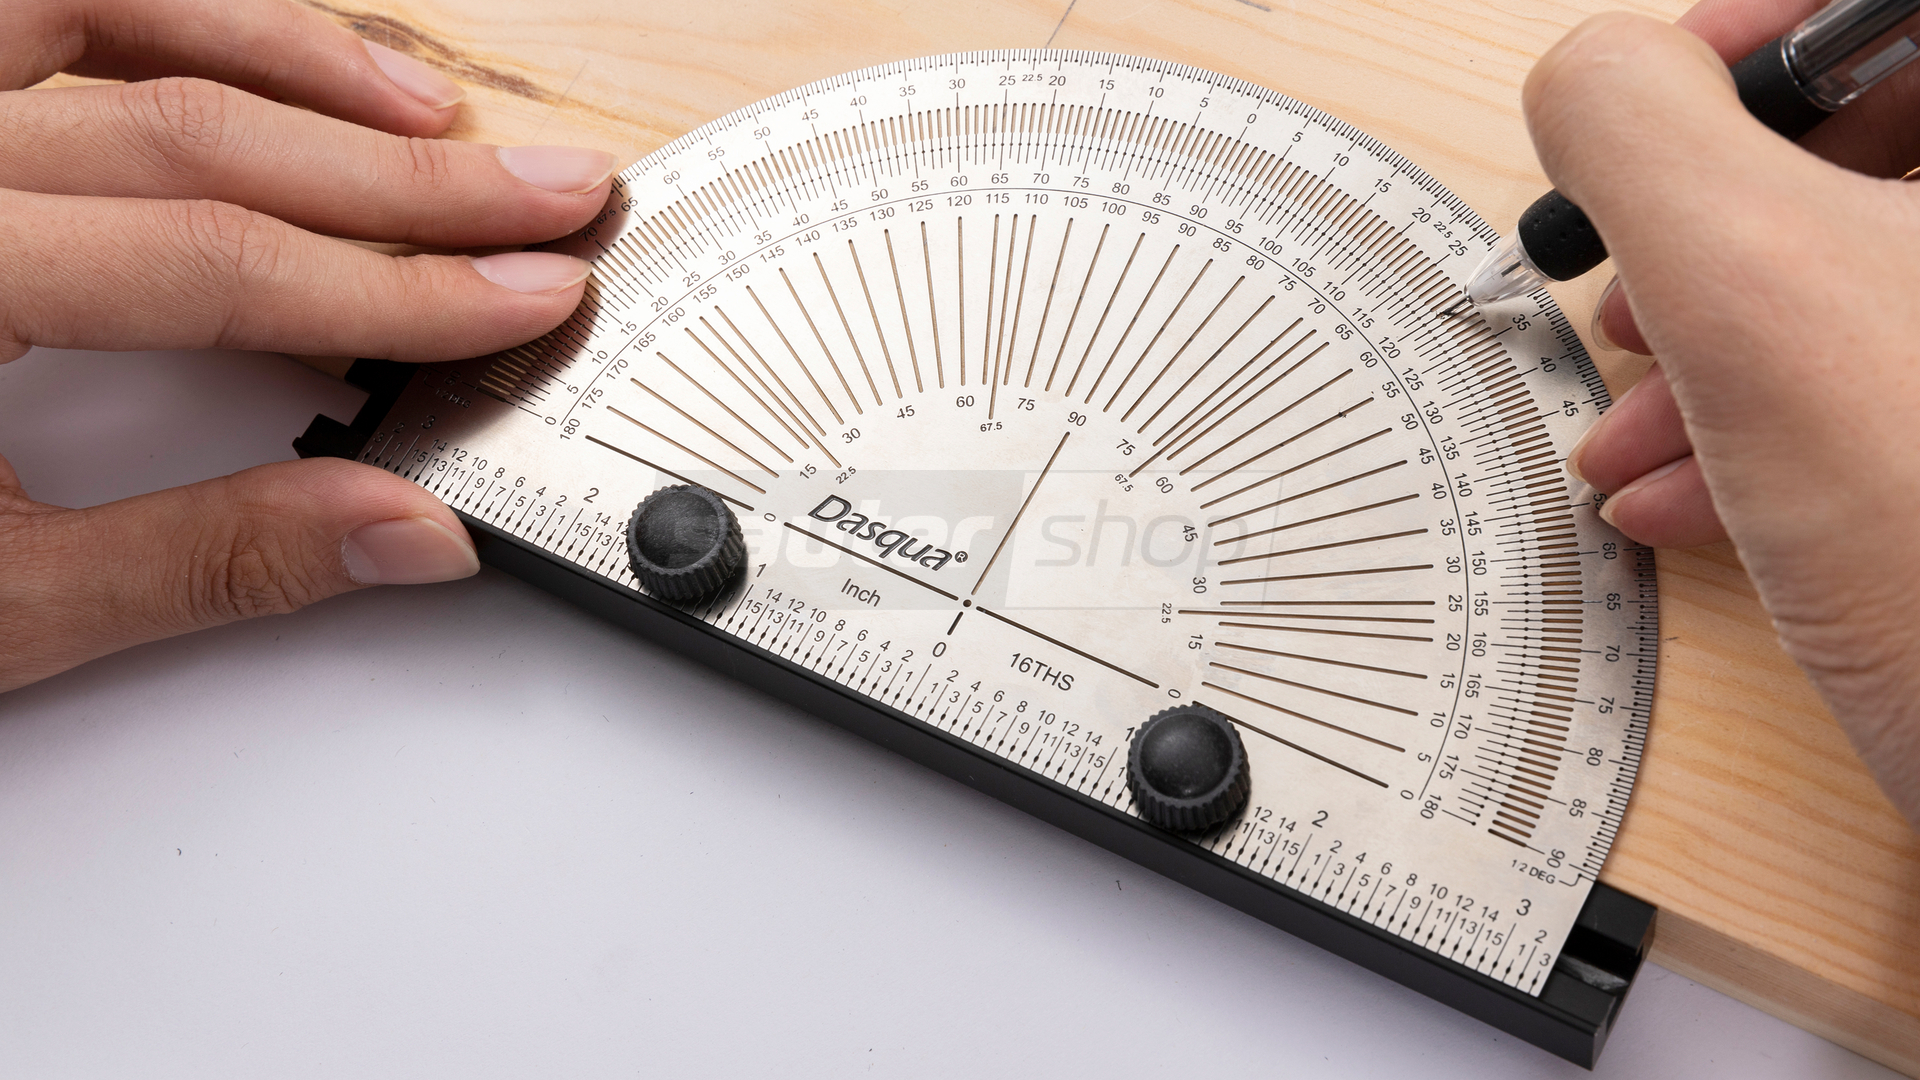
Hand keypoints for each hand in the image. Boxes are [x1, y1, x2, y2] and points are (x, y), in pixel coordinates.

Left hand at [0, 0, 614, 691]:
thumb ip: (207, 559)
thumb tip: (401, 532)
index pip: (211, 261)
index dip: (398, 286)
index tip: (525, 296)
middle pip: (193, 129)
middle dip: (402, 178)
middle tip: (548, 193)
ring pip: (99, 8)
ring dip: (286, 55)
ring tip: (428, 110)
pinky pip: (29, 0)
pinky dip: (159, 8)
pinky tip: (252, 47)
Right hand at [1526, 6, 1919, 819]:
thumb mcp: (1751, 292)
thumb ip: (1636, 130)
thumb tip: (1592, 81)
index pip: (1885, 11)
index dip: (1763, 32)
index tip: (1670, 93)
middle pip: (1868, 142)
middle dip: (1712, 223)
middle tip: (1642, 287)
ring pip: (1857, 273)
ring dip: (1711, 342)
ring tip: (1635, 423)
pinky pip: (1871, 381)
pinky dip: (1762, 423)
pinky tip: (1682, 493)